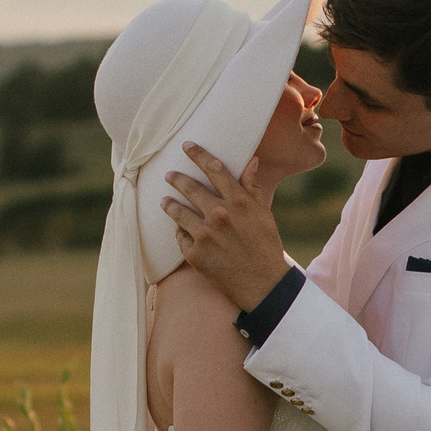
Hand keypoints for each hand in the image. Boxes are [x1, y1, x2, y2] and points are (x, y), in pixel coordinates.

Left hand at [163, 144, 289, 312]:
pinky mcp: (195, 254)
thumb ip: (253, 187)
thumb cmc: (265, 246)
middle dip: (177, 178)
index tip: (187, 146)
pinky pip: (181, 237)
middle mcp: (219, 214)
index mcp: (238, 201)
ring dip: (169, 204)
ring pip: (178, 212)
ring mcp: (205, 234)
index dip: (198, 154)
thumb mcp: (264, 214)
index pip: (214, 169)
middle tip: (169, 175)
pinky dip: (181, 233)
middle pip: (190, 187)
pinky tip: (181, 232)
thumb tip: (252, 161)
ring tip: (165, 201)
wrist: (262, 284)